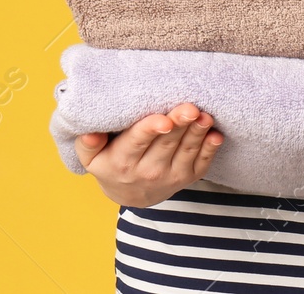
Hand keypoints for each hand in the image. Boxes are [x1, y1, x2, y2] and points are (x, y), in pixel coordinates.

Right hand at [74, 102, 223, 207]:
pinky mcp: (187, 178)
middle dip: (180, 125)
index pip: (137, 142)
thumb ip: (88, 145)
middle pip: (166, 144)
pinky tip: (216, 135)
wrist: (129, 194)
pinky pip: (201, 164)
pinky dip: (210, 150)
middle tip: (191, 108)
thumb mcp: (91, 158)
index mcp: (123, 161)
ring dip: (197, 134)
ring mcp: (170, 176)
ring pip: (186, 152)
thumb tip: (90, 133)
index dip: (151, 130)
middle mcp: (147, 171)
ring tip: (205, 116)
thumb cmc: (110, 163)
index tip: (163, 120)